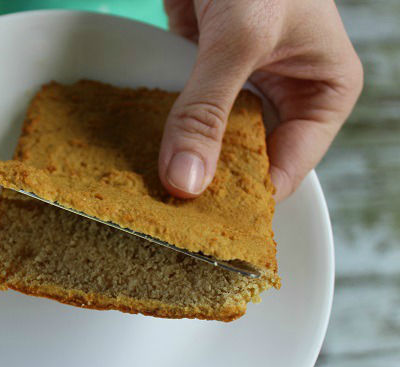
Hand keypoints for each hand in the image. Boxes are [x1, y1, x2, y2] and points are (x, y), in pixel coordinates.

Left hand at [160, 0, 362, 200]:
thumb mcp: (240, 40)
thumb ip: (208, 109)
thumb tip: (186, 179)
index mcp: (324, 91)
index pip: (289, 167)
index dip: (248, 196)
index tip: (206, 221)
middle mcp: (287, 93)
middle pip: (249, 157)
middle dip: (215, 180)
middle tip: (175, 212)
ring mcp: (244, 83)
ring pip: (215, 138)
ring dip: (188, 157)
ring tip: (157, 191)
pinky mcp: (207, 72)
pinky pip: (189, 113)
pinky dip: (169, 130)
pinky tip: (146, 154)